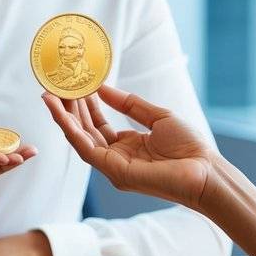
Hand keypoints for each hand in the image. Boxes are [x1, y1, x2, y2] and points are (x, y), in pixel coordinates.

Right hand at [45, 84, 255, 255]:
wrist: (205, 171)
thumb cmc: (189, 148)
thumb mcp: (158, 117)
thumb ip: (131, 104)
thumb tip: (103, 89)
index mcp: (127, 146)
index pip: (97, 124)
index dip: (85, 104)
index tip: (74, 85)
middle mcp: (115, 157)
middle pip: (84, 130)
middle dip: (68, 107)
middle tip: (56, 85)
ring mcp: (112, 166)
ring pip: (79, 138)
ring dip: (63, 116)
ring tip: (50, 94)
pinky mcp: (112, 170)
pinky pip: (85, 148)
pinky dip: (70, 129)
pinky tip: (60, 112)